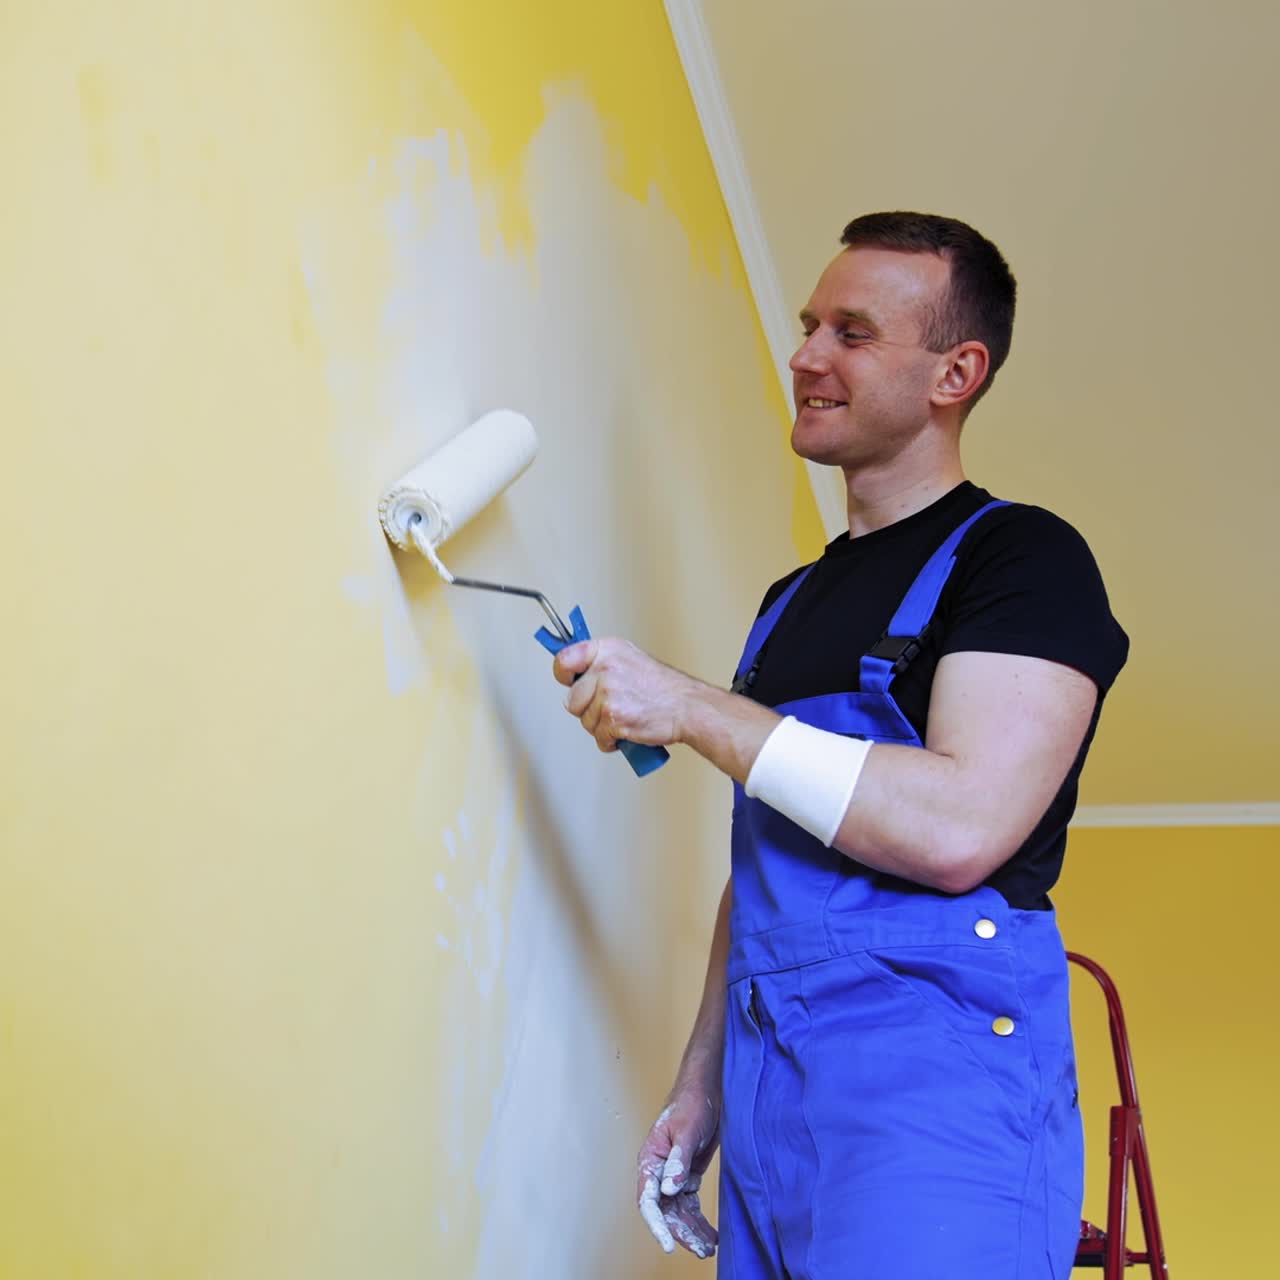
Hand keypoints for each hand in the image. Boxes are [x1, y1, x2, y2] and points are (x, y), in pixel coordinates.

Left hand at [554, 639, 701, 752]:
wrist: (687, 706)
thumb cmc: (663, 687)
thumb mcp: (629, 658)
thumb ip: (600, 663)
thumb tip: (573, 673)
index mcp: (606, 649)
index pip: (563, 659)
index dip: (563, 675)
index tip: (570, 681)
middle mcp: (605, 668)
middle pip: (571, 699)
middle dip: (587, 709)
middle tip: (610, 707)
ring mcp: (608, 693)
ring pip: (585, 721)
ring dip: (601, 726)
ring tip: (623, 717)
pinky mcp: (613, 717)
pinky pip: (599, 737)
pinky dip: (610, 741)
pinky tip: (626, 730)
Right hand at [636, 1085, 719, 1258]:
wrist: (708, 1089)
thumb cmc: (692, 1103)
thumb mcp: (687, 1131)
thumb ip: (678, 1161)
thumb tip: (669, 1190)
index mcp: (651, 1159)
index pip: (648, 1200)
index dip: (657, 1225)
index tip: (668, 1245)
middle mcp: (659, 1171)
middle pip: (665, 1211)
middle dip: (682, 1232)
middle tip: (701, 1249)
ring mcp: (673, 1174)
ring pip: (678, 1211)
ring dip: (692, 1230)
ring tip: (709, 1247)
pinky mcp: (687, 1175)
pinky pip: (690, 1204)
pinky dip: (698, 1219)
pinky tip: (710, 1233)